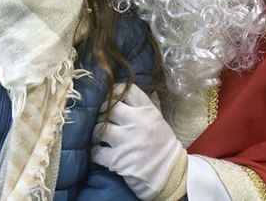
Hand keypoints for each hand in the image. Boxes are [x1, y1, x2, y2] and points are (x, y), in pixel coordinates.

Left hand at [93, 84, 186, 199]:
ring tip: (101, 135)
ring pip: (100, 127)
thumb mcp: (159, 121)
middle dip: (103, 112)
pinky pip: (96, 151)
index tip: (112, 98)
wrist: (169, 175)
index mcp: (148, 112)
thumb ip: (146, 105)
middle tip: (103, 118)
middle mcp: (137, 123)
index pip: (127, 91)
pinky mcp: (117, 160)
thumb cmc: (163, 146)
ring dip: (97, 132)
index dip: (116, 92)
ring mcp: (126, 141)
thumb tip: (131, 90)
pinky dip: (96, 152)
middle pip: (109, 108)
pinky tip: (100, 152)